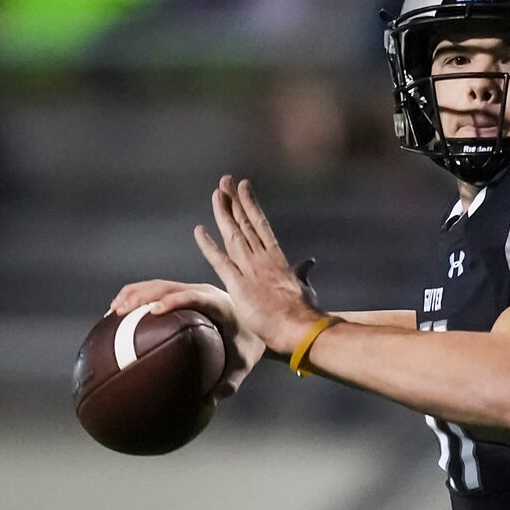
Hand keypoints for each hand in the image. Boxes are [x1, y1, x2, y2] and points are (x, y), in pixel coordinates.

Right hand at [107, 278, 257, 401]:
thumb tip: (209, 401)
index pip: (193, 296)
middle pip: (167, 286)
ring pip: (157, 285)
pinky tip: (119, 313)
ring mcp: (192, 289)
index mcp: (219, 303)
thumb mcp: (244, 364)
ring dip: (133, 294)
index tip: (155, 311)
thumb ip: (230, 381)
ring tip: (113, 311)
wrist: (257, 325)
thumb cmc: (249, 345)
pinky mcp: (183, 292)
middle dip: (142, 296)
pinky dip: (136, 297)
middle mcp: (203, 291)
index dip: (174, 300)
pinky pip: (156, 290)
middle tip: (120, 311)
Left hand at [194, 176, 320, 360]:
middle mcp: (262, 258)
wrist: (299, 328)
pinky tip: (199, 230)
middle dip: (233, 201)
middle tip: (224, 180)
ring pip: (233, 234)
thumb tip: (310, 262)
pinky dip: (208, 246)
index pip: (260, 224)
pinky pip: (220, 261)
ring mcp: (250, 270)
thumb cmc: (304, 311)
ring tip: (215, 193)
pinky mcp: (239, 285)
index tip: (243, 187)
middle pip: (244, 223)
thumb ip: (302, 272)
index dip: (250, 204)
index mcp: (277, 258)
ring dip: (222, 213)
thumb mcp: (304, 287)